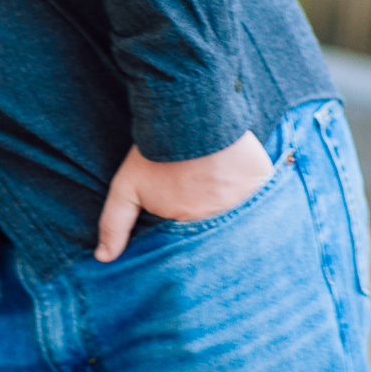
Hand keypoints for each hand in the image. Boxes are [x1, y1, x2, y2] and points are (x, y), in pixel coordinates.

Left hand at [95, 131, 273, 261]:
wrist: (187, 113)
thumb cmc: (154, 153)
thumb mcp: (126, 188)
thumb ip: (115, 224)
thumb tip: (104, 258)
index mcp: (190, 226)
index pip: (192, 244)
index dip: (189, 237)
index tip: (187, 223)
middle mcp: (222, 220)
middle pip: (221, 232)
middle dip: (215, 226)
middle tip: (207, 204)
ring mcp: (247, 200)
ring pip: (245, 215)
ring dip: (238, 210)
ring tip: (226, 194)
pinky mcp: (264, 180)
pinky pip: (267, 196)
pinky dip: (261, 195)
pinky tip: (251, 185)